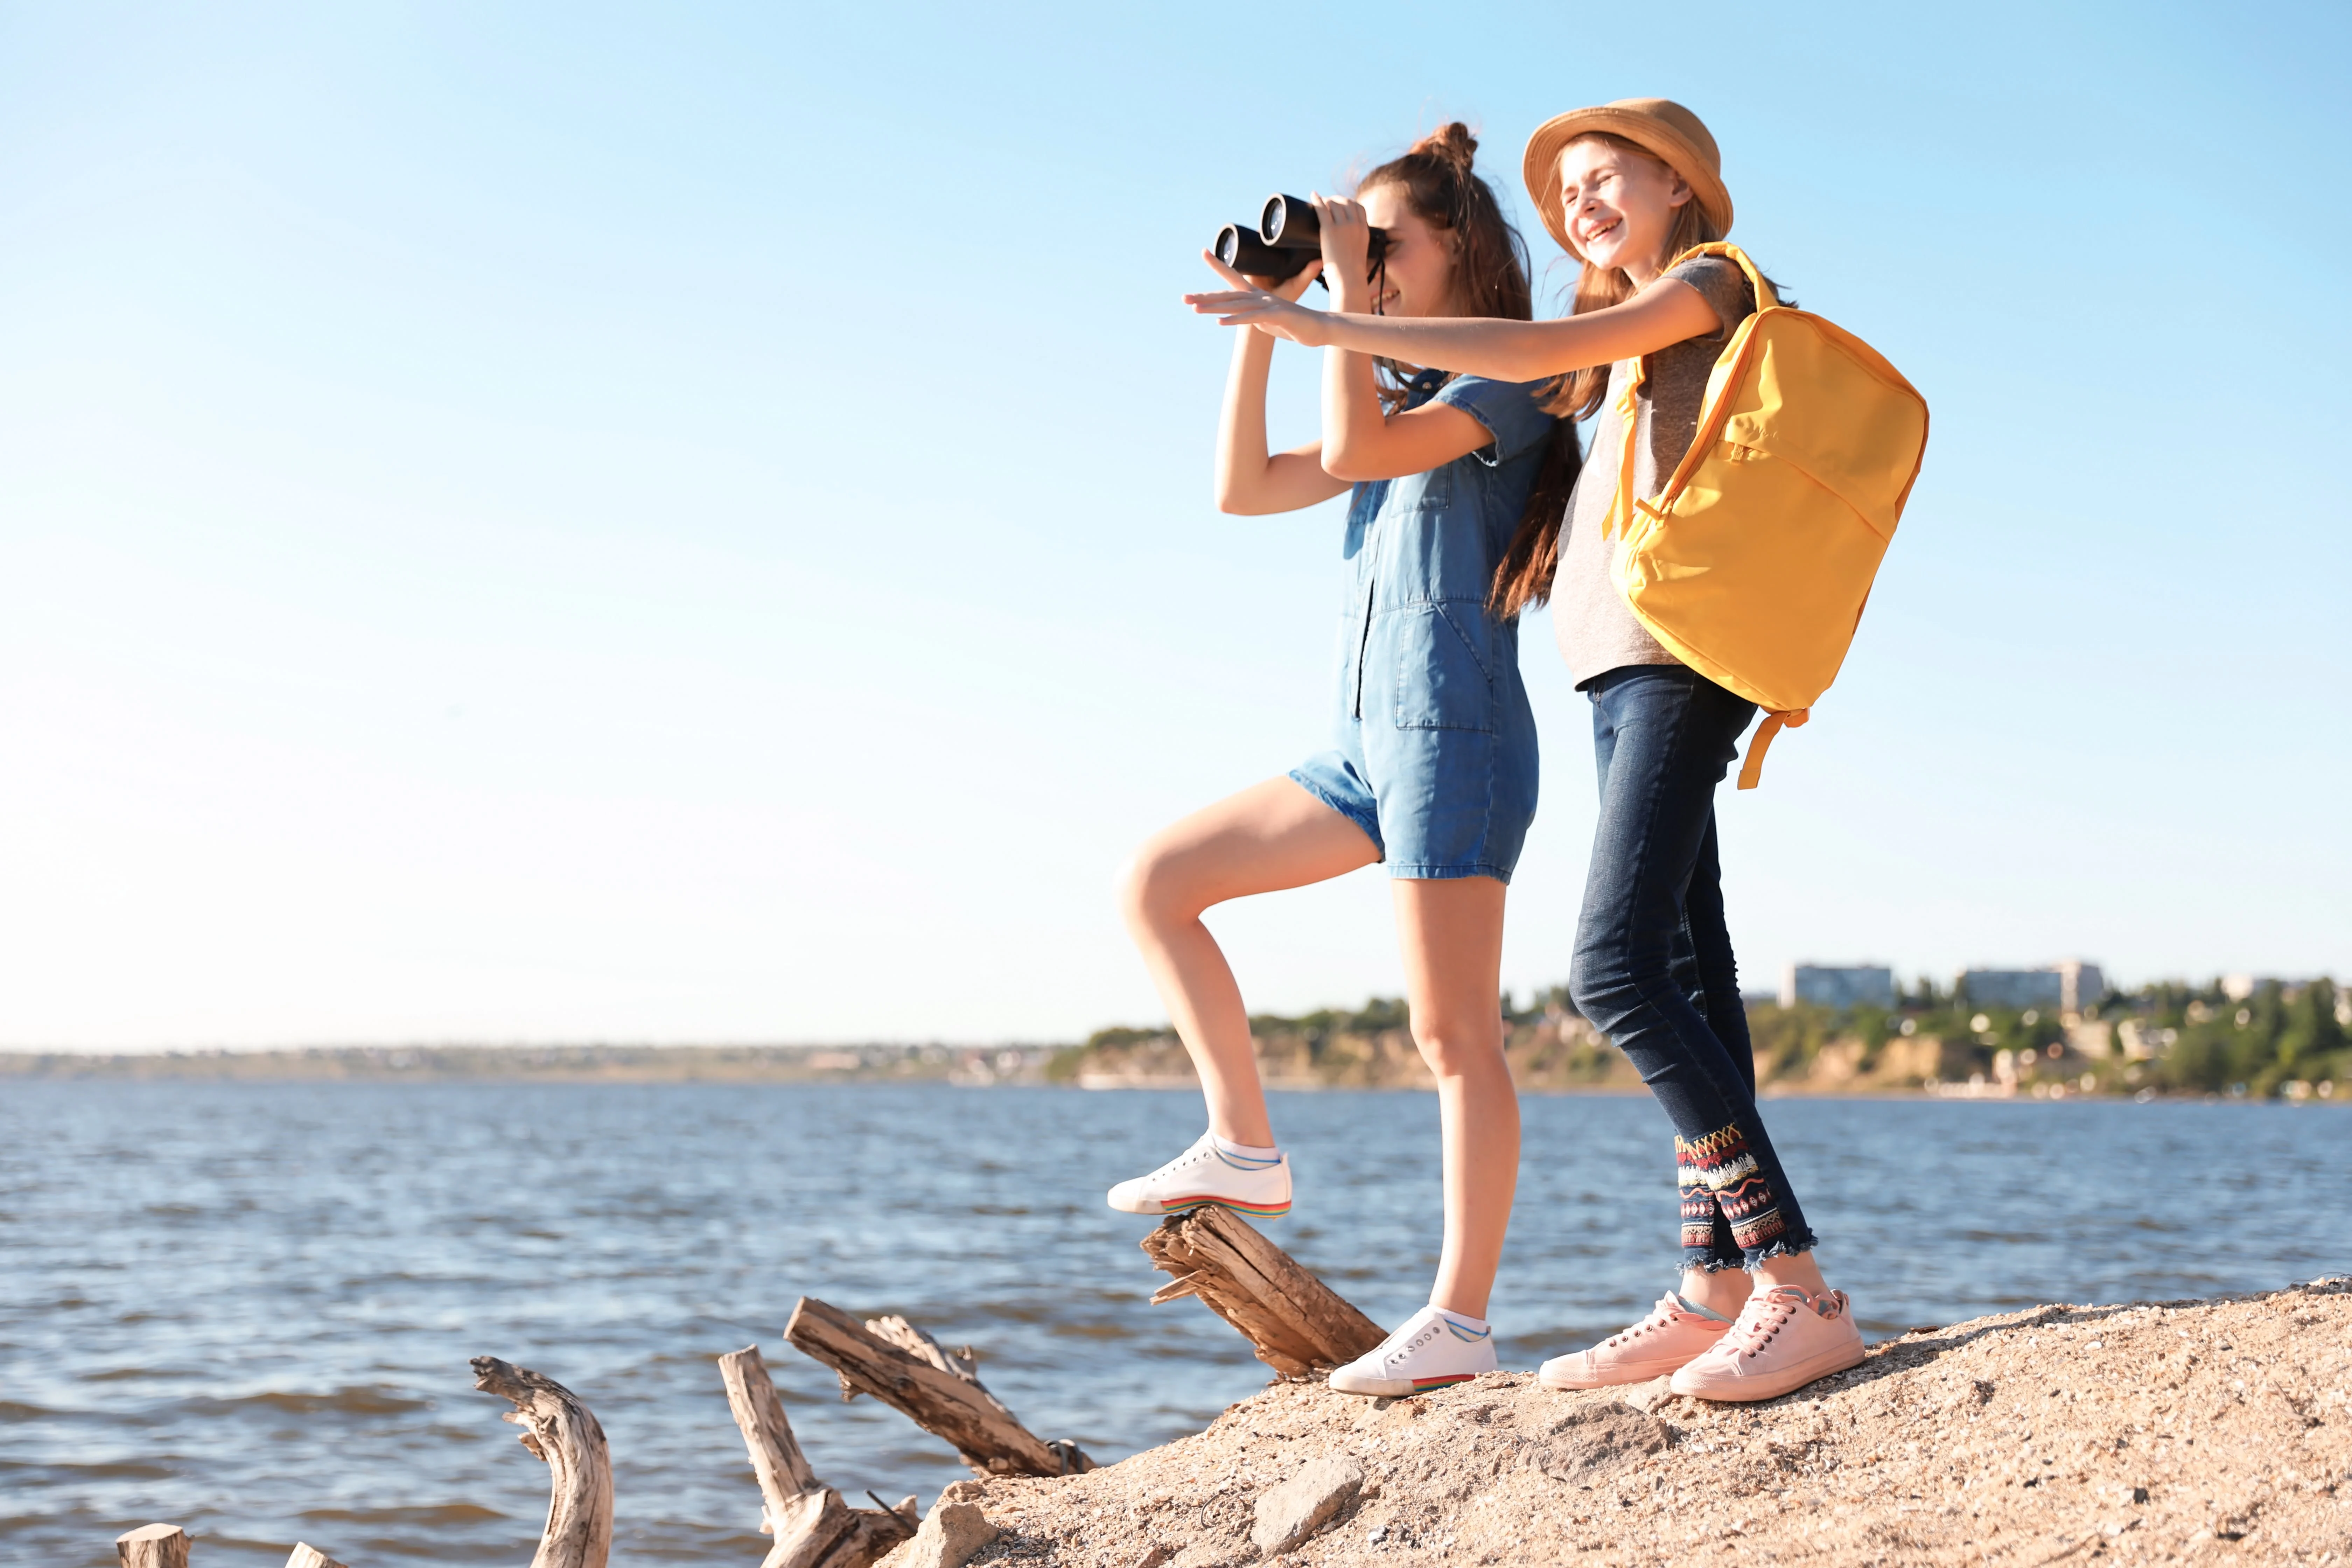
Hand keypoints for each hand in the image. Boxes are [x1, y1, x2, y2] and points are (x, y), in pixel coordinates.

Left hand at [1186, 252, 1334, 346]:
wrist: (1321, 328)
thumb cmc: (1296, 324)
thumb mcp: (1272, 319)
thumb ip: (1259, 316)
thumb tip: (1250, 316)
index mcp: (1258, 295)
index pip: (1234, 278)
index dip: (1219, 265)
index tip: (1204, 252)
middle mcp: (1261, 297)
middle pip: (1228, 295)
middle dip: (1205, 296)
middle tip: (1184, 298)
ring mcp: (1268, 305)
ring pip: (1236, 305)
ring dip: (1215, 308)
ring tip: (1194, 309)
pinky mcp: (1275, 316)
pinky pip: (1251, 317)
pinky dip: (1235, 320)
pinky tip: (1220, 322)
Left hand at [1309, 194, 1374, 311]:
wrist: (1349, 280)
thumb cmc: (1352, 273)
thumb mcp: (1359, 254)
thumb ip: (1355, 245)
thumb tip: (1348, 246)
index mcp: (1364, 230)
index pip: (1358, 207)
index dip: (1348, 203)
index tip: (1340, 204)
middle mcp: (1355, 224)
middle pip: (1346, 202)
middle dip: (1336, 199)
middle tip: (1327, 202)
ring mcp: (1343, 226)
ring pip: (1334, 204)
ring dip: (1326, 200)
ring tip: (1319, 201)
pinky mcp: (1330, 230)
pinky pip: (1323, 209)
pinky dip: (1317, 200)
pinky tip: (1313, 195)